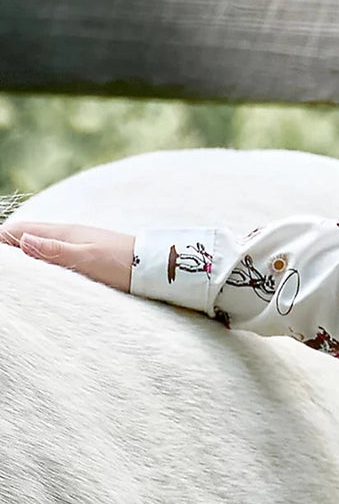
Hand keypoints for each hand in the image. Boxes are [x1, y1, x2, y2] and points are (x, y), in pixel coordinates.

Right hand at [0, 222, 134, 292]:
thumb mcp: (88, 259)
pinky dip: (41, 261)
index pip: (19, 230)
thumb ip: (55, 252)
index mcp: (63, 233)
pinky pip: (55, 255)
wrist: (158, 266)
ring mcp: (78, 244)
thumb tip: (23, 240)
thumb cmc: (124, 263)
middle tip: (4, 270)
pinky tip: (41, 274)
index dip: (1, 241)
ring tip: (13, 272)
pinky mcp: (88, 255)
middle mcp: (68, 236)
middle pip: (26, 236)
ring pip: (40, 246)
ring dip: (24, 255)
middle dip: (8, 247)